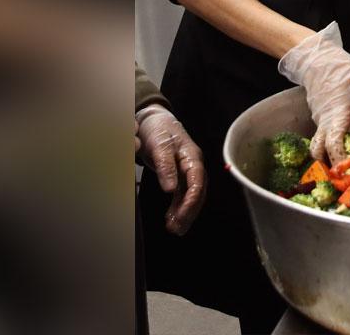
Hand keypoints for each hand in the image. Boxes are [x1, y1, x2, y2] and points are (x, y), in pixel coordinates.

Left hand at [135, 104, 205, 234]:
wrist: (153, 120)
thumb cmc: (158, 129)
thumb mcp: (159, 145)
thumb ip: (165, 166)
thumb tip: (170, 190)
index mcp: (192, 157)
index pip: (197, 183)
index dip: (191, 201)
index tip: (181, 216)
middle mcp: (193, 166)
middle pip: (197, 192)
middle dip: (189, 212)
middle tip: (177, 229)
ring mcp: (187, 171)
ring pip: (190, 196)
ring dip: (183, 213)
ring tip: (174, 229)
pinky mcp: (178, 174)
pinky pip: (181, 194)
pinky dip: (177, 207)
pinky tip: (170, 218)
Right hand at [278, 22, 349, 164]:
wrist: (316, 56)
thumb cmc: (338, 70)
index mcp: (334, 119)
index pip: (332, 147)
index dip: (341, 162)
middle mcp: (325, 124)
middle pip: (319, 153)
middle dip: (329, 167)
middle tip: (348, 176)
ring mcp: (321, 120)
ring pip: (321, 144)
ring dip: (333, 155)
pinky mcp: (323, 114)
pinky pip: (325, 133)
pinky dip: (336, 141)